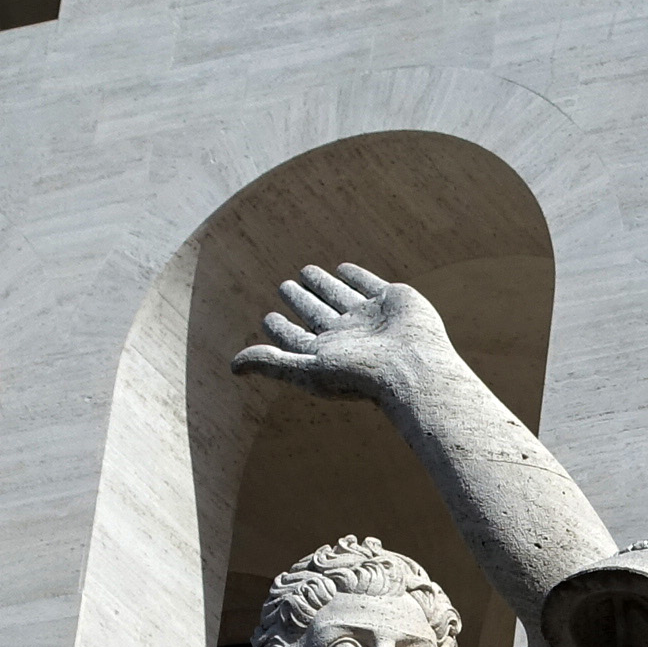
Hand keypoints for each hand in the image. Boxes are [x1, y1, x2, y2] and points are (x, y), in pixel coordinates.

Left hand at [231, 262, 449, 402]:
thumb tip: (233, 367)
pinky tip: (343, 269)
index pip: (297, 339)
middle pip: (317, 314)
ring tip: (306, 272)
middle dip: (300, 301)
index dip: (281, 330)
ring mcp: (371, 318)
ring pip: (339, 296)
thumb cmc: (361, 377)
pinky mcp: (393, 301)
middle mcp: (348, 336)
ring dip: (323, 284)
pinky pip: (369, 284)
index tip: (269, 318)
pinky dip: (355, 276)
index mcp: (328, 354)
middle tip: (283, 286)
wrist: (414, 367)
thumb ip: (272, 363)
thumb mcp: (308, 372)